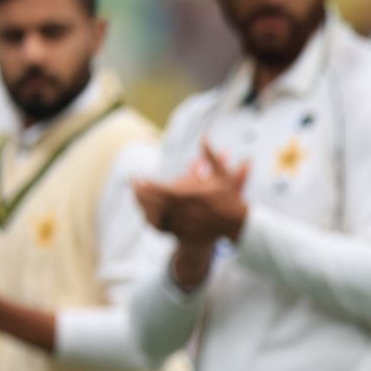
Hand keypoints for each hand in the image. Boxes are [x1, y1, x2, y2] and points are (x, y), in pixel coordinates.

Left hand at [134, 143, 249, 243]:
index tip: (137, 179)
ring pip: (155, 216)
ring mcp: (183, 223)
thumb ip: (210, 156)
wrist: (237, 224)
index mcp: (189, 195)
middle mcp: (183, 210)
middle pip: (154, 202)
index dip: (145, 185)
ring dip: (143, 206)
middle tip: (133, 186)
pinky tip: (147, 214)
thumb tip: (204, 137)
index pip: (159, 190)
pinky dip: (152, 221)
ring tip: (137, 199)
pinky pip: (162, 228)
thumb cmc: (229, 198)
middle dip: (140, 193)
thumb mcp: (222, 175)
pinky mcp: (184, 233)